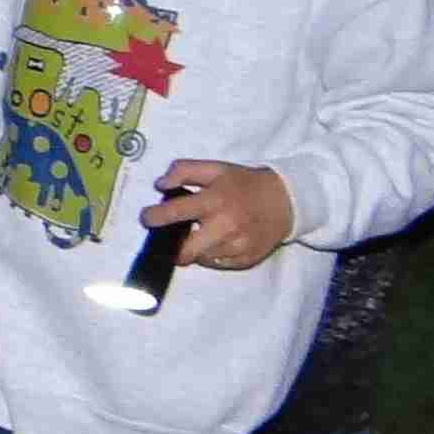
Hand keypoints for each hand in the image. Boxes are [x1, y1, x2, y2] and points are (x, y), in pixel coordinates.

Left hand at [139, 159, 295, 272]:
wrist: (286, 201)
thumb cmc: (244, 184)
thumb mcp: (216, 168)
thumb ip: (184, 170)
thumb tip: (160, 185)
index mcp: (215, 201)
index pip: (175, 213)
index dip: (154, 217)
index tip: (147, 218)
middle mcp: (225, 227)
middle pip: (185, 251)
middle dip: (172, 246)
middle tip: (173, 236)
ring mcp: (237, 247)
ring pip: (200, 259)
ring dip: (194, 248)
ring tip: (201, 233)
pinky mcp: (245, 261)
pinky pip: (216, 264)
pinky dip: (211, 254)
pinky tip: (217, 241)